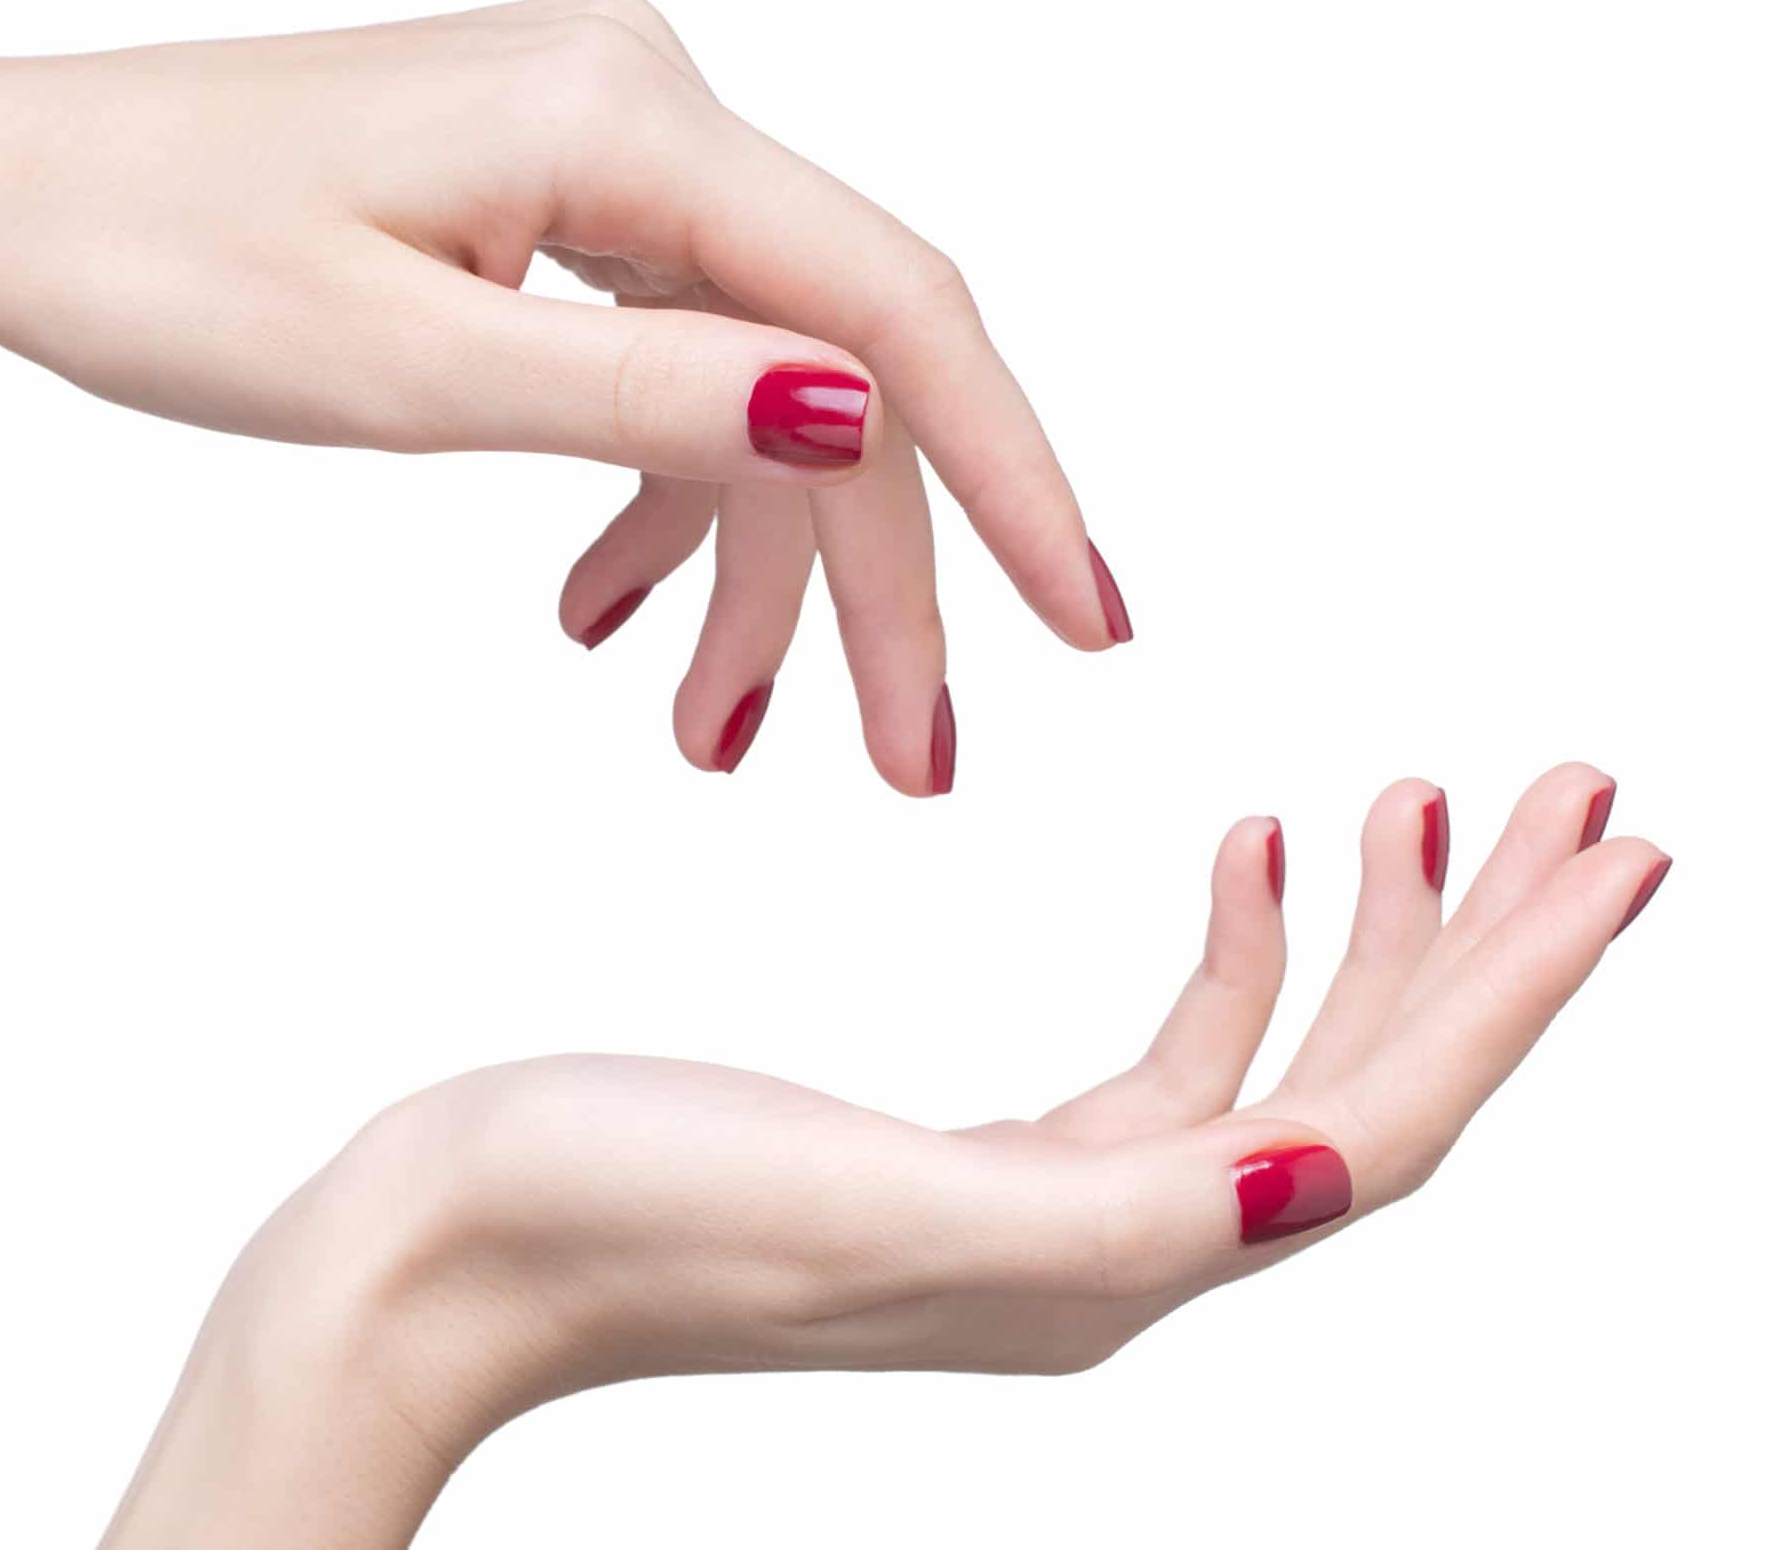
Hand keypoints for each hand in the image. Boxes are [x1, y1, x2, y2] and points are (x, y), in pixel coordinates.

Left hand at [0, 0, 1129, 794]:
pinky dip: (661, 507)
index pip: (890, 309)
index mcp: (623, 118)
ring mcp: (606, 161)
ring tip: (711, 734)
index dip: (1009, 477)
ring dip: (755, 571)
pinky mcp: (560, 215)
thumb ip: (642, 393)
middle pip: (839, 370)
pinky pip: (671, 371)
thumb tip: (861, 414)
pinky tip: (604, 617)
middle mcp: (646, 115)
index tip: (1083, 626)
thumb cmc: (149, 258)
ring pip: (760, 392)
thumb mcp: (399, 368)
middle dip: (875, 579)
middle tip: (904, 763)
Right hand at [99, 765, 1667, 1547]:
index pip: (1384, 1122)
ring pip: (1277, 1058)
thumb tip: (1323, 1183)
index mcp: (1116, 1268)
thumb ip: (1124, 1212)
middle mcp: (1116, 1253)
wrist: (448, 1247)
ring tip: (1419, 799)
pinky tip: (1248, 853)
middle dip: (1486, 944)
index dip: (1514, 989)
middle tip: (1579, 793)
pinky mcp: (978, 1154)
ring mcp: (1050, 1205)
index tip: (1612, 846)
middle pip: (1363, 1088)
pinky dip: (1234, 947)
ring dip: (1374, 933)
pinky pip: (1169, 1050)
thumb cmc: (621, 1213)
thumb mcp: (888, 1208)